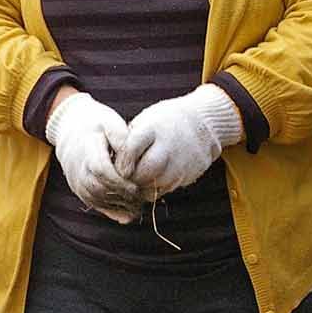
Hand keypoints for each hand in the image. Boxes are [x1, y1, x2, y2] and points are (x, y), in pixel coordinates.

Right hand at [45, 91, 140, 223]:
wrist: (70, 130)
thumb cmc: (95, 125)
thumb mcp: (110, 122)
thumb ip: (122, 137)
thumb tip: (129, 156)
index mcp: (87, 150)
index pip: (101, 171)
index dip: (120, 182)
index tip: (137, 187)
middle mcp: (78, 168)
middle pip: (98, 188)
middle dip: (120, 197)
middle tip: (140, 200)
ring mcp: (75, 180)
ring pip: (95, 199)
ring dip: (116, 206)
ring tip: (136, 207)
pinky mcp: (78, 188)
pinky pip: (92, 203)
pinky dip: (109, 210)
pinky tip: (126, 213)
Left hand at [114, 84, 243, 195]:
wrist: (202, 124)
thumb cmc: (164, 123)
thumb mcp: (145, 122)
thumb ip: (129, 140)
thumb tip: (109, 162)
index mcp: (152, 129)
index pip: (130, 150)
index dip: (121, 161)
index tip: (117, 165)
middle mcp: (168, 146)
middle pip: (143, 172)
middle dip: (130, 177)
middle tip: (125, 176)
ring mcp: (180, 163)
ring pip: (153, 186)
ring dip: (141, 186)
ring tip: (137, 179)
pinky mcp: (188, 176)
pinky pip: (165, 190)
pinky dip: (155, 188)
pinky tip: (151, 180)